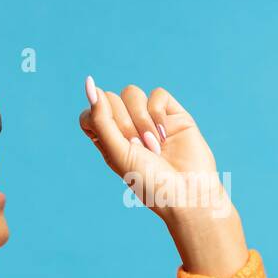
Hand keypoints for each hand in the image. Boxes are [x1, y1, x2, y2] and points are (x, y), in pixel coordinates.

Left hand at [78, 77, 248, 276]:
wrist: (187, 192)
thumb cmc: (148, 180)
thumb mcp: (117, 152)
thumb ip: (101, 119)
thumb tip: (90, 85)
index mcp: (107, 140)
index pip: (90, 113)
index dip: (96, 116)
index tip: (108, 134)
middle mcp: (126, 127)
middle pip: (110, 99)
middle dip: (122, 124)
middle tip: (137, 148)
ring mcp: (149, 119)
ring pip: (132, 93)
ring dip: (140, 120)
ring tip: (153, 145)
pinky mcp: (172, 113)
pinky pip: (157, 94)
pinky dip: (156, 113)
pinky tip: (163, 135)